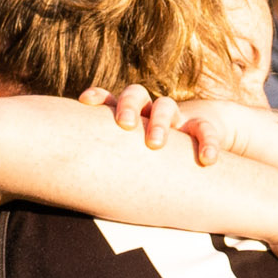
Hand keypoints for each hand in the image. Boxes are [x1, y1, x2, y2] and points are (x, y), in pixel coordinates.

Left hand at [78, 85, 229, 163]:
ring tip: (155, 144)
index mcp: (128, 116)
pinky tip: (207, 160)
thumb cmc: (146, 164)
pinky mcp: (199, 128)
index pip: (109, 98)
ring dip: (160, 121)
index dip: (98, 96)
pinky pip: (205, 130)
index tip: (85, 101)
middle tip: (124, 125)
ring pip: (165, 106)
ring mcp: (174, 118)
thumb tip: (69, 182)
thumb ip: (105, 163)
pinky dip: (208, 143)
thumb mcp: (126, 163)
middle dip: (128, 106)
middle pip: (135, 95)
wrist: (194, 153)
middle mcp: (148, 112)